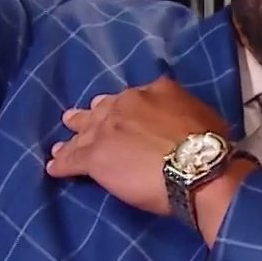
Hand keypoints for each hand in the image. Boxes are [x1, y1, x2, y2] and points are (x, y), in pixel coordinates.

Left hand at [46, 78, 230, 218]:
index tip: (116, 115)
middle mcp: (125, 104)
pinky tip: (54, 169)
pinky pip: (72, 160)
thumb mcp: (199, 112)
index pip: (129, 99)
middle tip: (76, 120)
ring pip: (83, 134)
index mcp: (152, 91)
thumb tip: (178, 115)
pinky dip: (62, 164)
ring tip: (60, 146)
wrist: (195, 167)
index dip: (119, 109)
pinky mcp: (95, 157)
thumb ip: (180, 109)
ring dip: (72, 140)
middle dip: (89, 117)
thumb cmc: (207, 144)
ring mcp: (106, 130)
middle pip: (101, 111)